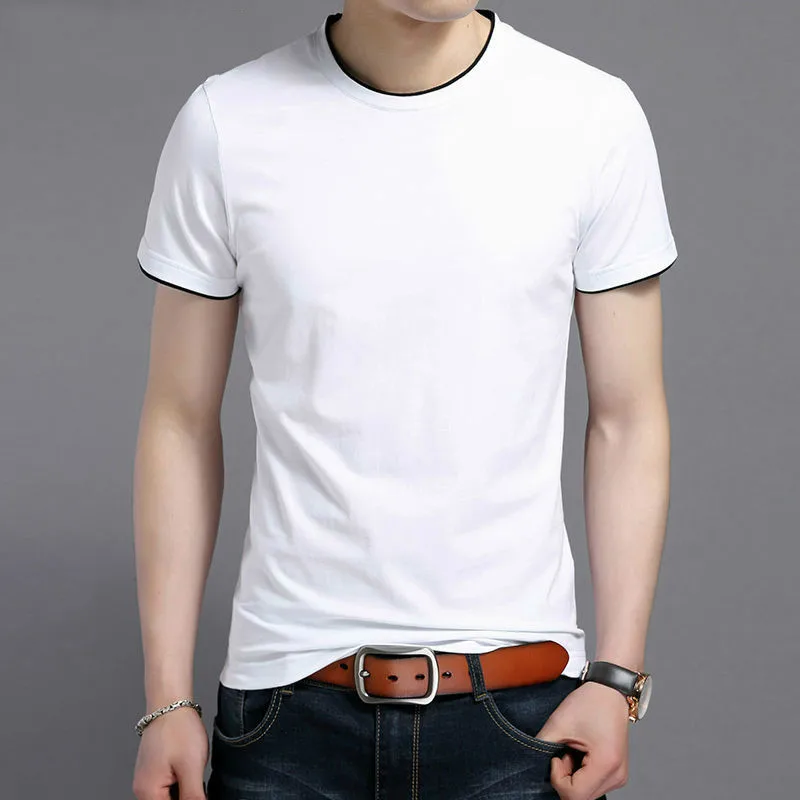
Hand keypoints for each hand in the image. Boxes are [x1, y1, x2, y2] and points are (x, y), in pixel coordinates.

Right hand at [132, 706, 208, 799]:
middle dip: (186, 795)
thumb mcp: (191, 767)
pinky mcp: (154, 769)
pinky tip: (189, 768)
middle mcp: (143, 788)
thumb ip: (193, 797)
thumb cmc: (178, 729)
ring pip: (169, 796)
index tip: (198, 791)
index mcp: (148, 792)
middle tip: (196, 779)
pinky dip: (180, 781)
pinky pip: (167, 785)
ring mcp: (147, 778)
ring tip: (192, 771)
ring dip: (184, 790)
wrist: (170, 703)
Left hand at [534, 680, 629, 799]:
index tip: (556, 756)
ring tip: (573, 750)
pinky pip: (593, 785)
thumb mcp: (559, 724)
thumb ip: (542, 746)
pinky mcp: (617, 773)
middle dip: (565, 779)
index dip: (558, 779)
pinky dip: (581, 774)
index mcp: (606, 764)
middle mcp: (617, 775)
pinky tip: (580, 754)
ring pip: (586, 794)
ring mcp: (619, 776)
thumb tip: (531, 763)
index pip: (575, 795)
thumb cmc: (589, 702)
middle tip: (564, 752)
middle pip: (581, 797)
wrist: (609, 690)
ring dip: (573, 777)